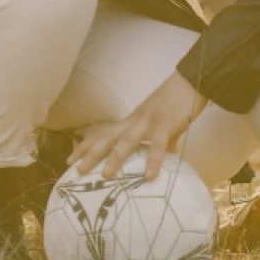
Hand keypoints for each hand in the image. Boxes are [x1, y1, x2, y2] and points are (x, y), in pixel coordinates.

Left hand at [67, 72, 207, 180]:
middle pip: (107, 138)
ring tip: (105, 176)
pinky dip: (153, 161)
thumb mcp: (158, 126)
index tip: (70, 160)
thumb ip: (156, 144)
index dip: (85, 147)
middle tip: (77, 170)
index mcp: (130, 122)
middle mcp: (134, 122)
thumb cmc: (173, 104)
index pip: (102, 134)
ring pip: (127, 141)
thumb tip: (158, 165)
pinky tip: (148, 176)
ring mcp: (148, 123)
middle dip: (91, 154)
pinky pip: (157, 145)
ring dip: (115, 158)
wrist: (188, 83)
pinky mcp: (165, 125)